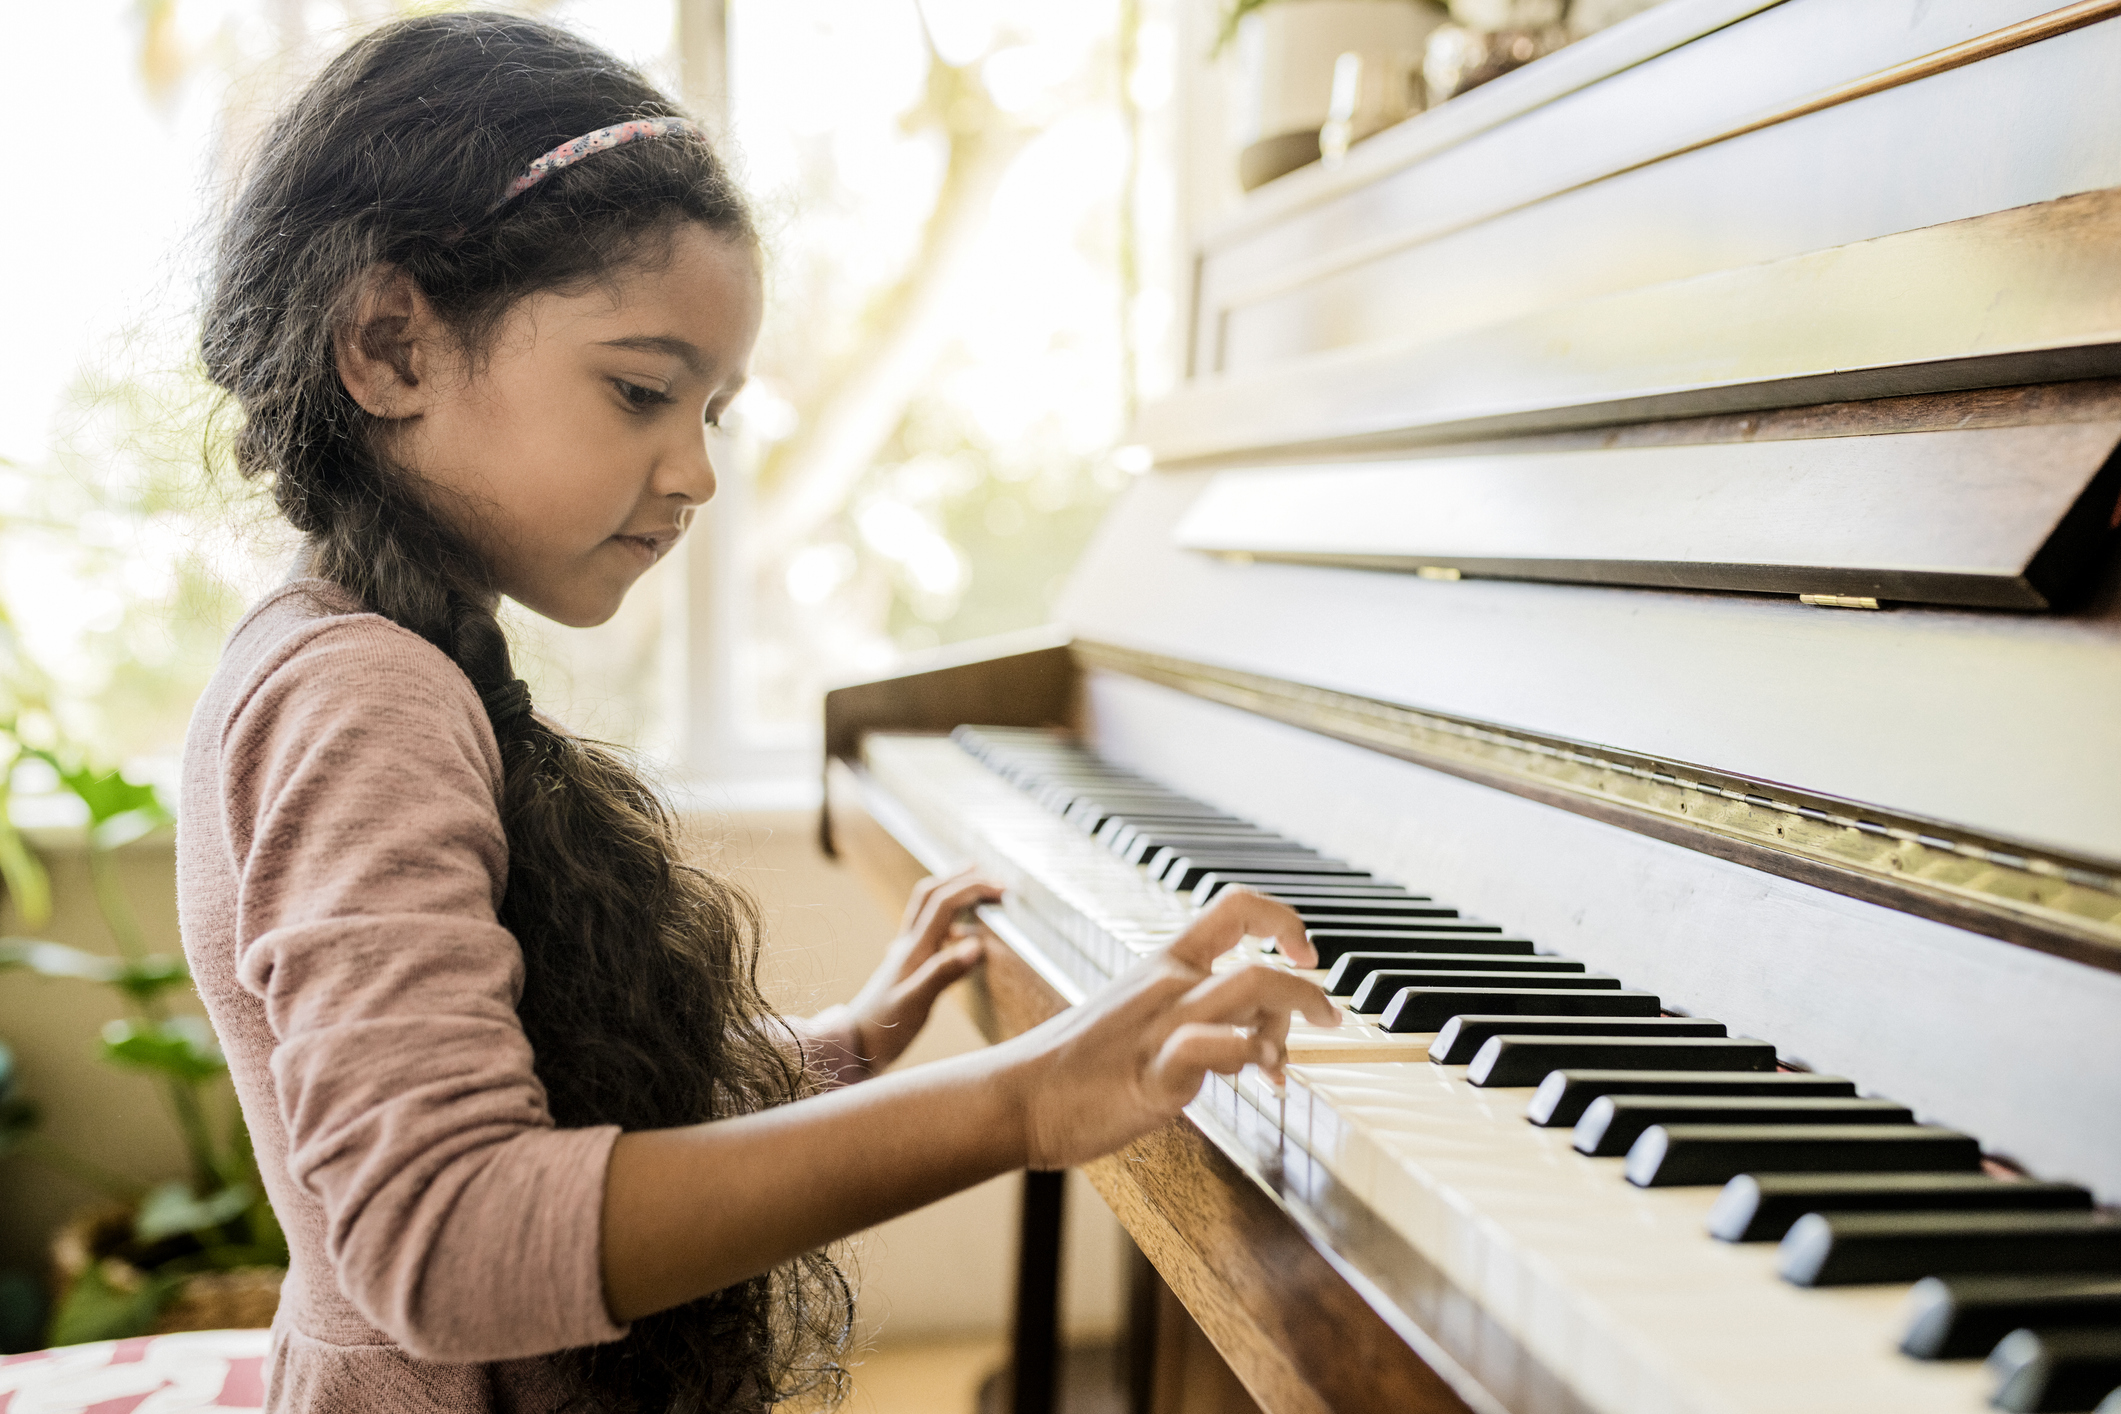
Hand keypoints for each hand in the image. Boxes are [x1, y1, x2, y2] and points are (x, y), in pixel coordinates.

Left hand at [840, 868, 1002, 1072]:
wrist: (855, 1047)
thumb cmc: (885, 1029)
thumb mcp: (916, 1003)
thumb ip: (944, 973)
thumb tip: (978, 944)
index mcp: (914, 948)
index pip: (944, 902)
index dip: (973, 888)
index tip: (1002, 890)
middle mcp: (908, 945)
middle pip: (932, 894)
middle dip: (962, 879)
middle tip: (992, 877)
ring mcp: (906, 955)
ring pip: (928, 909)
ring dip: (952, 892)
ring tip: (976, 888)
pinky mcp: (907, 968)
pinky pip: (929, 932)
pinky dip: (948, 920)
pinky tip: (960, 933)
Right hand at [1004, 889, 1337, 1169]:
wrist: (1018, 1096)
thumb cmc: (1076, 1065)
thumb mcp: (1137, 1019)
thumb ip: (1194, 1017)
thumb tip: (1250, 1036)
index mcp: (1162, 965)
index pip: (1234, 908)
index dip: (1282, 921)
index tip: (1304, 953)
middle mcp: (1167, 986)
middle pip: (1257, 961)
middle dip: (1308, 991)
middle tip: (1328, 1020)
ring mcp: (1161, 1027)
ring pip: (1248, 990)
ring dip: (1290, 1019)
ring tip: (1287, 1062)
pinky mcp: (1154, 1074)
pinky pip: (1211, 1045)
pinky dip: (1247, 1055)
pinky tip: (1258, 1077)